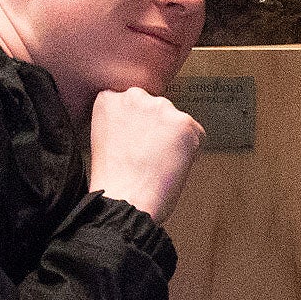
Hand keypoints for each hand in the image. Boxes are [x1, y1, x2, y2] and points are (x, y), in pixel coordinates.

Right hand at [88, 87, 204, 224]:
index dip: (137, 126)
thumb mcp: (104, 138)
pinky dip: (191, 151)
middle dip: (157, 129)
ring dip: (174, 139)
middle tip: (146, 156)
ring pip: (177, 121)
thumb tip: (146, 121)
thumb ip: (121, 120)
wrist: (125, 202)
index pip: (133, 102)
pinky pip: (197, 134)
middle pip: (157, 108)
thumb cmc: (114, 180)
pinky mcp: (183, 122)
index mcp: (109, 99)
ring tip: (157, 163)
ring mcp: (160, 107)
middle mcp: (134, 96)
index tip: (133, 142)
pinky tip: (172, 165)